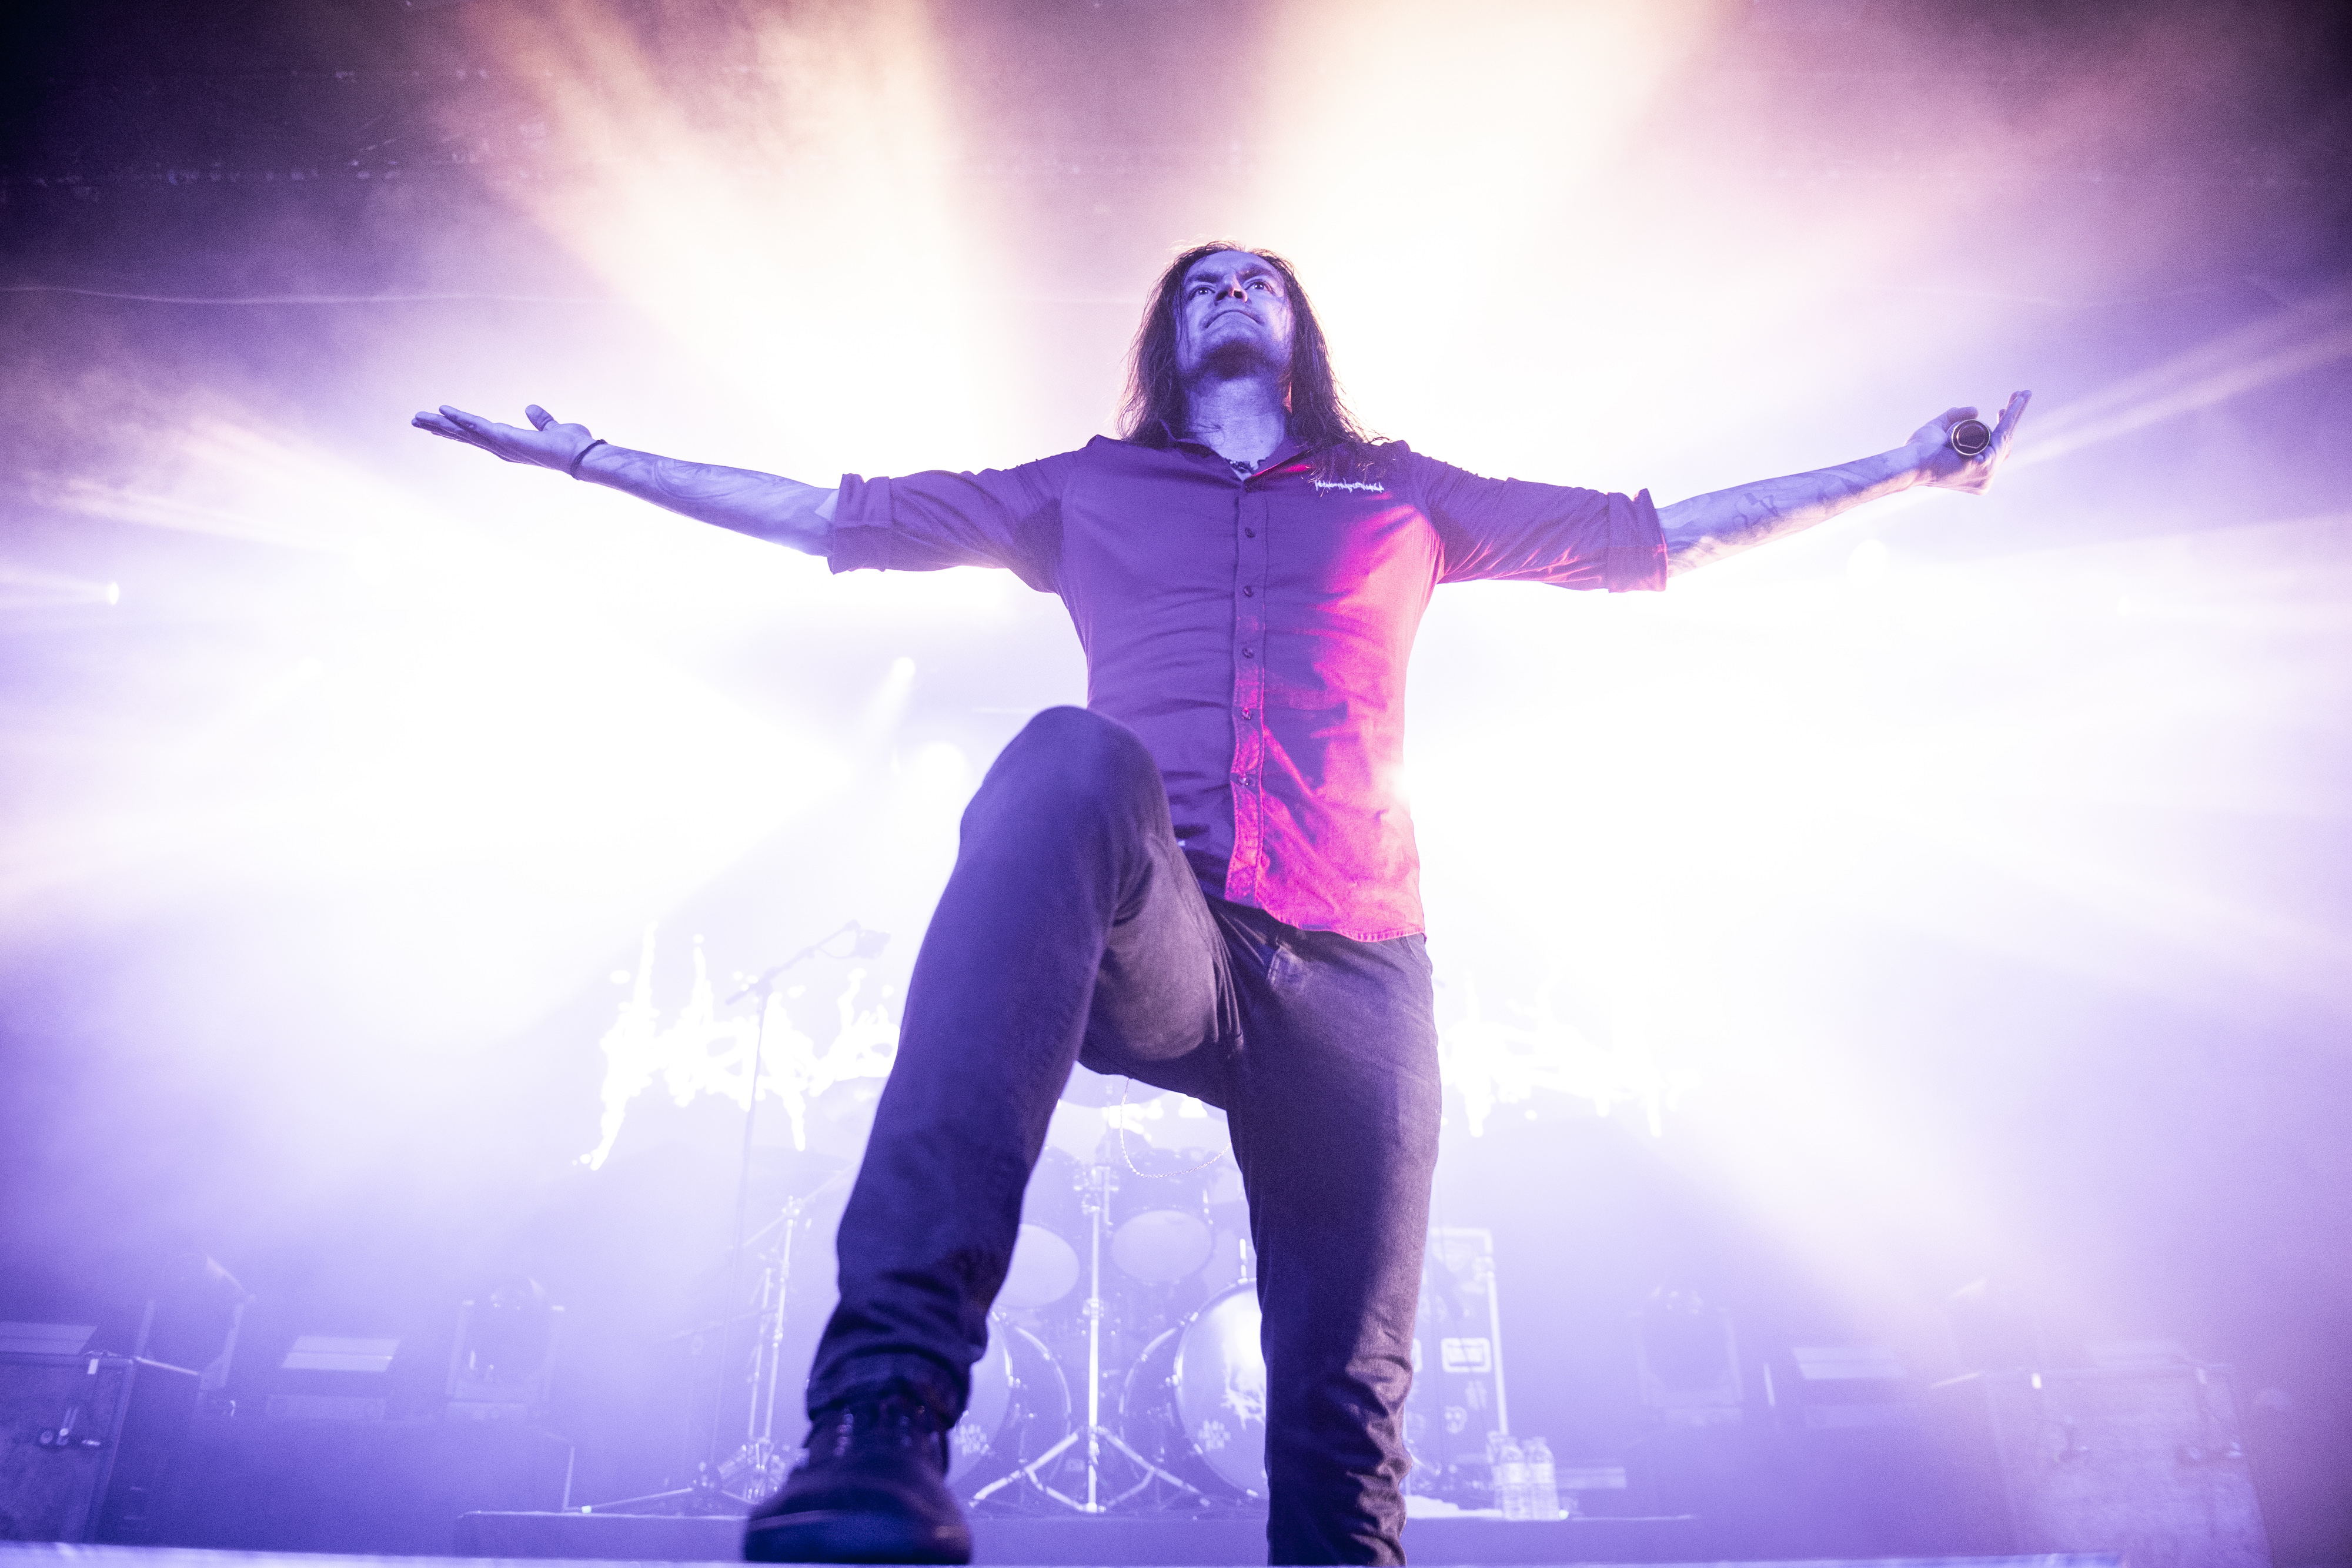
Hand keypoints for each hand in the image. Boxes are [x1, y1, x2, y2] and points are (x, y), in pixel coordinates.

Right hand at [410, 403, 595, 470]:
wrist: (582, 456)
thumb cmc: (570, 446)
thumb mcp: (551, 428)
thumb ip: (541, 420)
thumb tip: (531, 409)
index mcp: (508, 444)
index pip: (476, 434)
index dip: (456, 428)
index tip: (438, 422)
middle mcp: (500, 447)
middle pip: (463, 435)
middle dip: (439, 427)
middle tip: (415, 420)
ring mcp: (501, 444)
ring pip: (464, 432)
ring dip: (441, 423)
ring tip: (418, 417)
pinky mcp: (505, 439)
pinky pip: (478, 426)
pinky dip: (461, 418)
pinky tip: (444, 411)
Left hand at [1908, 390, 2030, 494]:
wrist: (1910, 460)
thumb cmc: (1920, 450)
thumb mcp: (1939, 429)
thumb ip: (1953, 417)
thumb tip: (1976, 411)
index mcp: (1975, 473)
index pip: (1995, 450)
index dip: (2002, 428)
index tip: (2000, 410)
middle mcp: (1984, 478)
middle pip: (2005, 443)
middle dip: (2014, 416)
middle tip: (2022, 394)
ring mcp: (1986, 475)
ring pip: (2006, 438)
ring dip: (2015, 414)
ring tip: (2021, 394)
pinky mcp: (1983, 467)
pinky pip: (2002, 438)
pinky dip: (2010, 419)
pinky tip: (2016, 404)